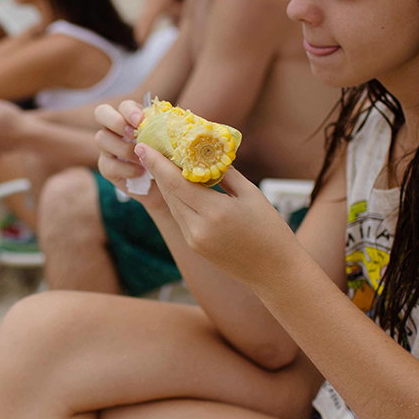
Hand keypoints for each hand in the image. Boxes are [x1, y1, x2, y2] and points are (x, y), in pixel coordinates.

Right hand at [93, 100, 162, 206]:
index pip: (123, 105)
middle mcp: (115, 128)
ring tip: (142, 158)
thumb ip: (165, 131)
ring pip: (102, 138)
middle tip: (133, 134)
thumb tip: (164, 125)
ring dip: (123, 148)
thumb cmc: (169, 157)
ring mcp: (108, 147)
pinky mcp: (106, 167)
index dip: (129, 111)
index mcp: (132, 117)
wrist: (167, 185)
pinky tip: (140, 172)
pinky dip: (126, 169)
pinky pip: (108, 164)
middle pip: (101, 113)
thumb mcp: (170, 142)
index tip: (140, 122)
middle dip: (116, 122)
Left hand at [133, 142, 292, 288]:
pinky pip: (180, 217)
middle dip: (158, 170)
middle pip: (169, 193)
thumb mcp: (251, 194)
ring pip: (172, 205)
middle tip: (150, 148)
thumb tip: (206, 153)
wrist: (275, 272)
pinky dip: (177, 199)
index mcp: (215, 212)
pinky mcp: (194, 246)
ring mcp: (194, 240)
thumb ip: (226, 173)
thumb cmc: (271, 229)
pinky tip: (178, 186)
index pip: (176, 183)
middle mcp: (199, 228)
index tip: (143, 146)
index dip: (157, 163)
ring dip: (165, 184)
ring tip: (162, 163)